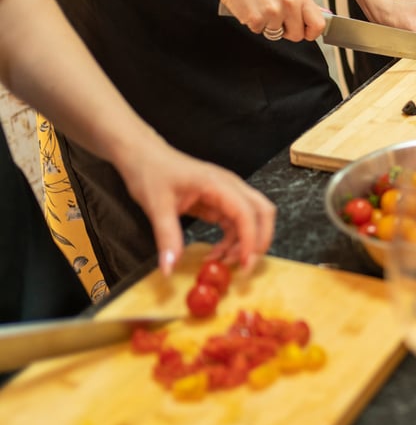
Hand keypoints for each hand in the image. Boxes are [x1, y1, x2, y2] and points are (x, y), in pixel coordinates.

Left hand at [120, 141, 276, 274]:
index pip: (246, 212)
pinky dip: (232, 241)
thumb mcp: (156, 206)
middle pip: (263, 212)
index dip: (250, 239)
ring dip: (245, 243)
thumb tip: (170, 268)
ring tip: (224, 262)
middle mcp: (229, 187)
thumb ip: (167, 238)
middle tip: (245, 266)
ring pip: (252, 219)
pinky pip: (236, 223)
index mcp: (217, 184)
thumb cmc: (151, 173)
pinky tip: (216, 253)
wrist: (143, 156)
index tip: (244, 264)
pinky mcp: (220, 201)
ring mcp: (227, 193)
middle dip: (260, 241)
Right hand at [211, 0, 325, 41]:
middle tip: (275, 18)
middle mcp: (289, 3)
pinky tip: (249, 8)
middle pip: (298, 35)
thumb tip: (314, 18)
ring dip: (267, 26)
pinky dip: (253, 24)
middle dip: (287, 32)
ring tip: (259, 7)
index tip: (305, 32)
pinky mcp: (256, 19)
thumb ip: (299, 2)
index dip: (312, 32)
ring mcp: (273, 12)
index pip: (319, 24)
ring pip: (276, 35)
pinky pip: (259, 32)